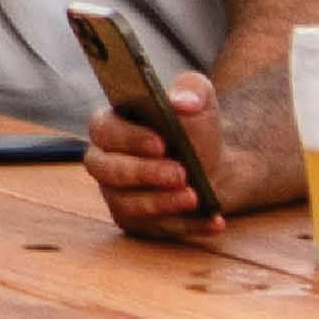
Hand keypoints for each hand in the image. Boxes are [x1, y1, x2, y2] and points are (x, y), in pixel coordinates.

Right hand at [90, 72, 220, 239]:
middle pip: (108, 171)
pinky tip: (213, 220)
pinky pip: (157, 229)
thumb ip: (191, 89)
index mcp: (110, 126)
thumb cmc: (194, 127)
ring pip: (128, 206)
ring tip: (194, 197)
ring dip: (161, 203)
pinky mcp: (139, 223)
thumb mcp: (198, 97)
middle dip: (144, 174)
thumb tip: (183, 102)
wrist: (213, 163)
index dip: (129, 138)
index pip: (104, 130)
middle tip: (180, 172)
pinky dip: (189, 226)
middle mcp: (106, 163)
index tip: (161, 142)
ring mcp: (119, 196)